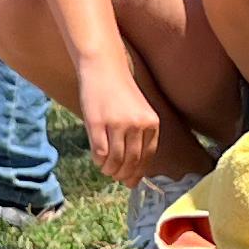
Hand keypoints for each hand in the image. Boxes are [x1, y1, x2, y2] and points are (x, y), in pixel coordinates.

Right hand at [76, 54, 163, 186]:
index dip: (138, 172)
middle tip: (116, 177)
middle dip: (123, 174)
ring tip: (106, 169)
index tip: (130, 180)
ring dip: (110, 170)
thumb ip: (140, 137)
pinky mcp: (98, 123)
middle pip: (132, 161)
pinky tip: (97, 159)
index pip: (147, 157)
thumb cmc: (120, 91)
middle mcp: (137, 125)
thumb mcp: (139, 111)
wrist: (103, 67)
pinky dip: (98, 160)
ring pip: (115, 160)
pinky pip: (99, 151)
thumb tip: (134, 173)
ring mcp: (117, 124)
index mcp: (151, 122)